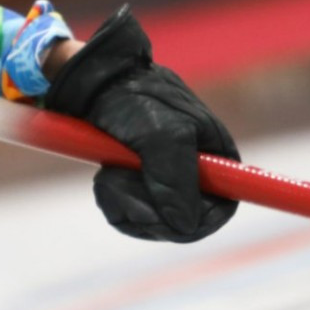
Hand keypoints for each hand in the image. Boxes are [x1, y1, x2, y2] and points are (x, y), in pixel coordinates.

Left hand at [42, 5, 238, 242]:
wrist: (88, 82)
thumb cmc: (131, 98)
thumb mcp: (160, 132)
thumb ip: (175, 178)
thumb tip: (186, 227)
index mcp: (215, 156)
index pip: (221, 207)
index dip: (196, 222)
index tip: (163, 216)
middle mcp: (194, 173)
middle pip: (183, 224)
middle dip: (148, 210)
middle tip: (119, 180)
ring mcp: (163, 181)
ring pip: (151, 223)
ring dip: (125, 201)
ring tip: (109, 171)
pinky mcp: (136, 186)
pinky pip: (128, 215)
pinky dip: (112, 200)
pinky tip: (104, 176)